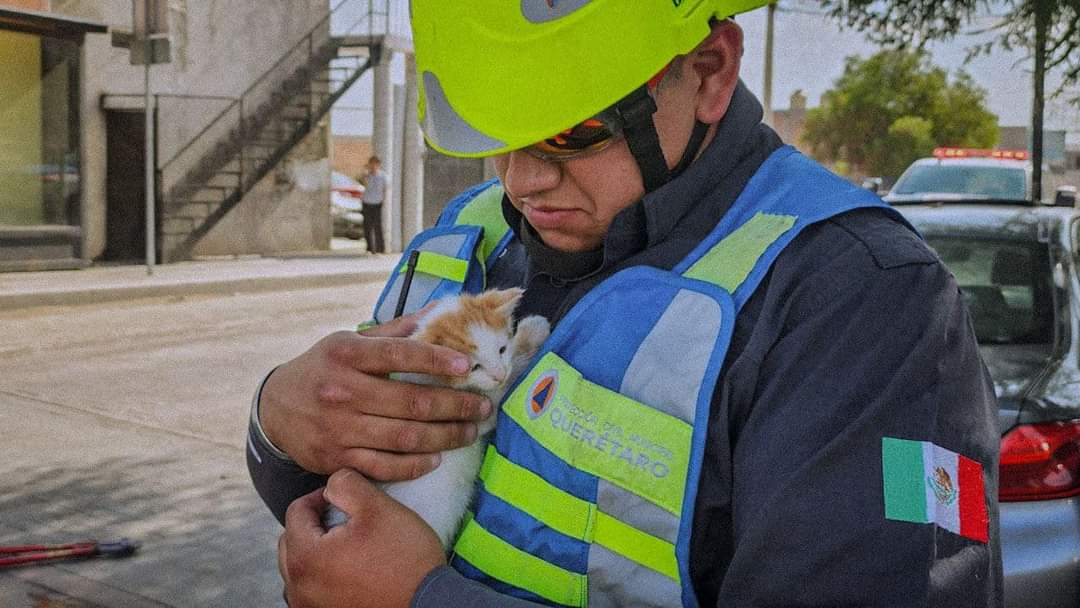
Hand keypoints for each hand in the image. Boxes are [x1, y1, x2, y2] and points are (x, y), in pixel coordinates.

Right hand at [259, 310, 491, 478]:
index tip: (467, 365)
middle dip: (456, 405)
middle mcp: (342, 391)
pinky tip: (436, 457)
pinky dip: (415, 465)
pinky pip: (385, 467)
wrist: (274, 409)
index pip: (398, 354)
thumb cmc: (322, 369)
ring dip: (445, 436)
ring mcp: (339, 429)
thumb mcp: (348, 341)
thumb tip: (437, 313)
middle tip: (482, 407)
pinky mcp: (337, 459)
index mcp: (346, 354)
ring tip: (469, 432)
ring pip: (405, 437)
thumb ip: (393, 332)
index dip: (436, 359)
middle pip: (411, 401)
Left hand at [279, 470, 445, 607]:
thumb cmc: (404, 557)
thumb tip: (330, 484)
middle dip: (312, 524)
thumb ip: (346, 485)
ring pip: (298, 568)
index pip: (295, 512)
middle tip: (342, 518)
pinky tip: (346, 569)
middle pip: (291, 541)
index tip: (342, 497)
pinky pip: (309, 589)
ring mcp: (309, 606)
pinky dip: (320, 575)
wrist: (429, 602)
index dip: (319, 497)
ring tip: (344, 544)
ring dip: (314, 551)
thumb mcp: (378, 507)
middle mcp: (299, 586)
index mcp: (306, 556)